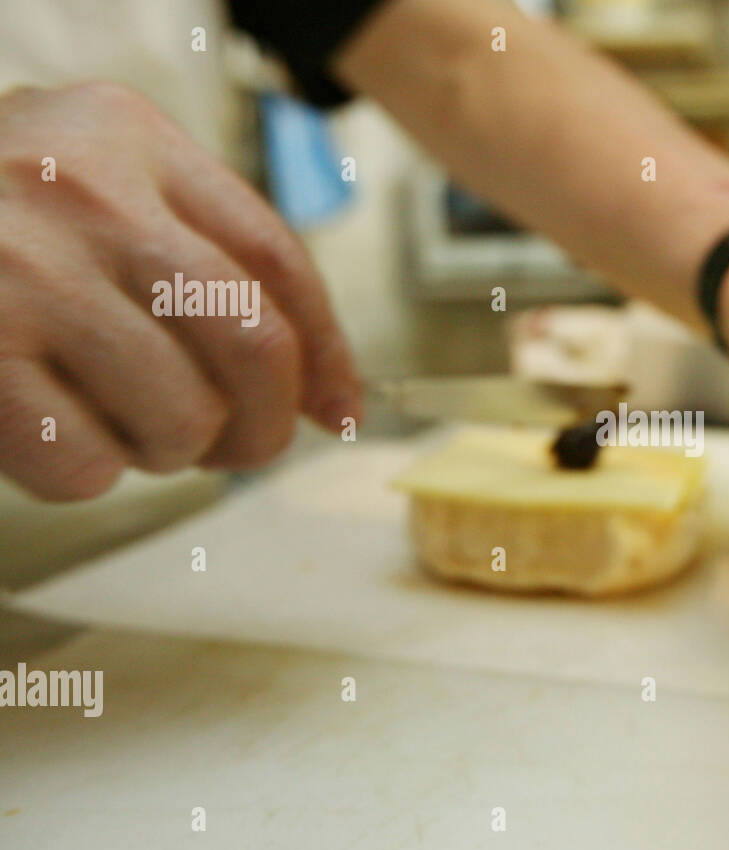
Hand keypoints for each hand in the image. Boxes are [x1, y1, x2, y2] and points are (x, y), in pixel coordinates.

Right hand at [0, 82, 361, 500]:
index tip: (337, 409)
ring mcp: (21, 274)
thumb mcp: (89, 186)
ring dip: (163, 448)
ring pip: (181, 418)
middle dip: (262, 425)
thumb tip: (317, 389)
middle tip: (235, 449)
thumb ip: (198, 255)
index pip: (276, 257)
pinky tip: (45, 428)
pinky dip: (81, 473)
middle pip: (254, 344)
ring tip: (112, 416)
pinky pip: (86, 467)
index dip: (327, 349)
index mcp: (126, 137)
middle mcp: (82, 193)